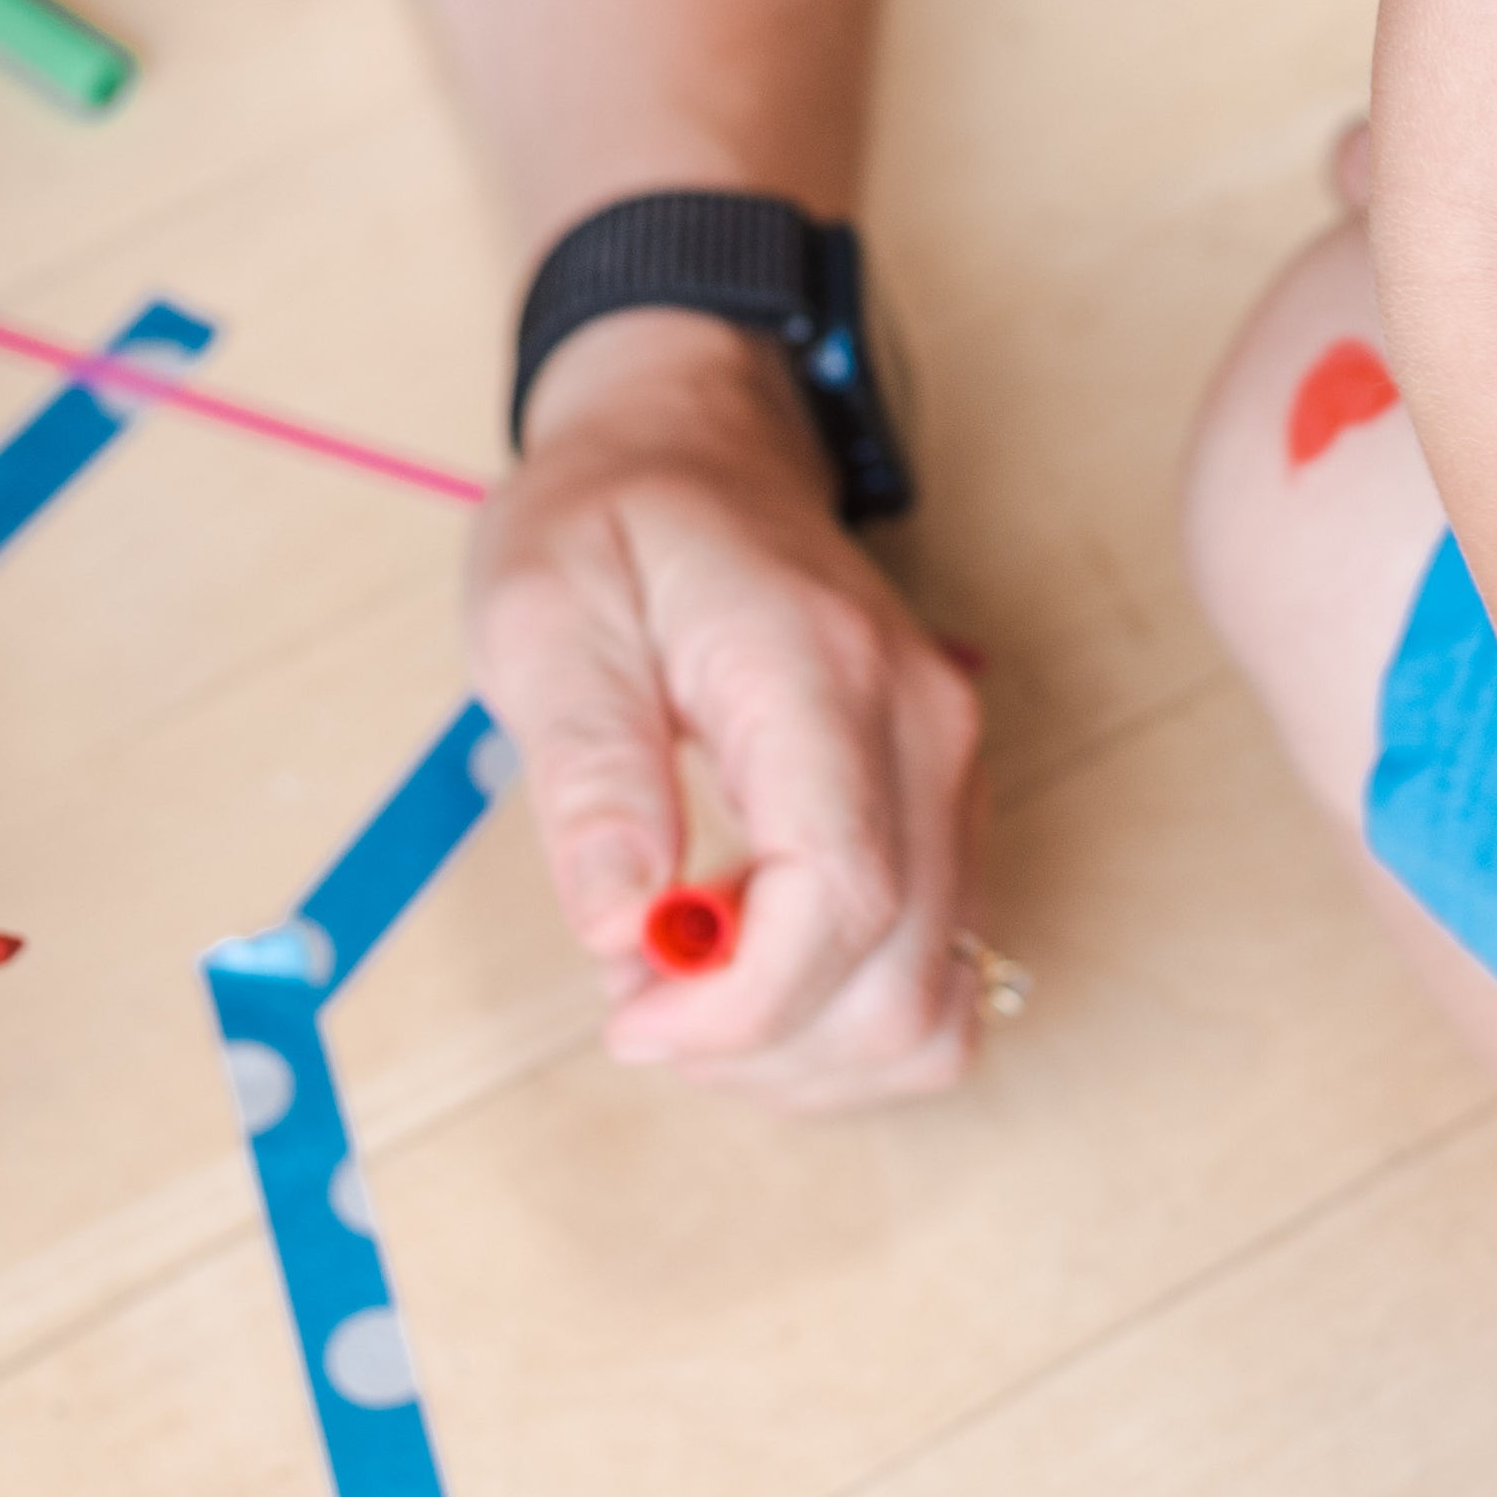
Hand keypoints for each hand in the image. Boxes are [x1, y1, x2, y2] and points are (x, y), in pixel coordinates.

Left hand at [466, 310, 985, 1104]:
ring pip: (936, 999)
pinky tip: (747, 974)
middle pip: (903, 976)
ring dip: (804, 1051)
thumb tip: (621, 927)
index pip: (842, 897)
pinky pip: (936, 968)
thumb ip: (589, 772)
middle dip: (760, 1046)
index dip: (738, 1005)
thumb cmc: (612, 522)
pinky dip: (841, 1018)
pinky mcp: (946, 806)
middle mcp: (924, 726)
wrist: (693, 444)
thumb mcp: (544, 618)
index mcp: (821, 673)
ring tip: (686, 988)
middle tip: (637, 1010)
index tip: (629, 1020)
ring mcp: (951, 770)